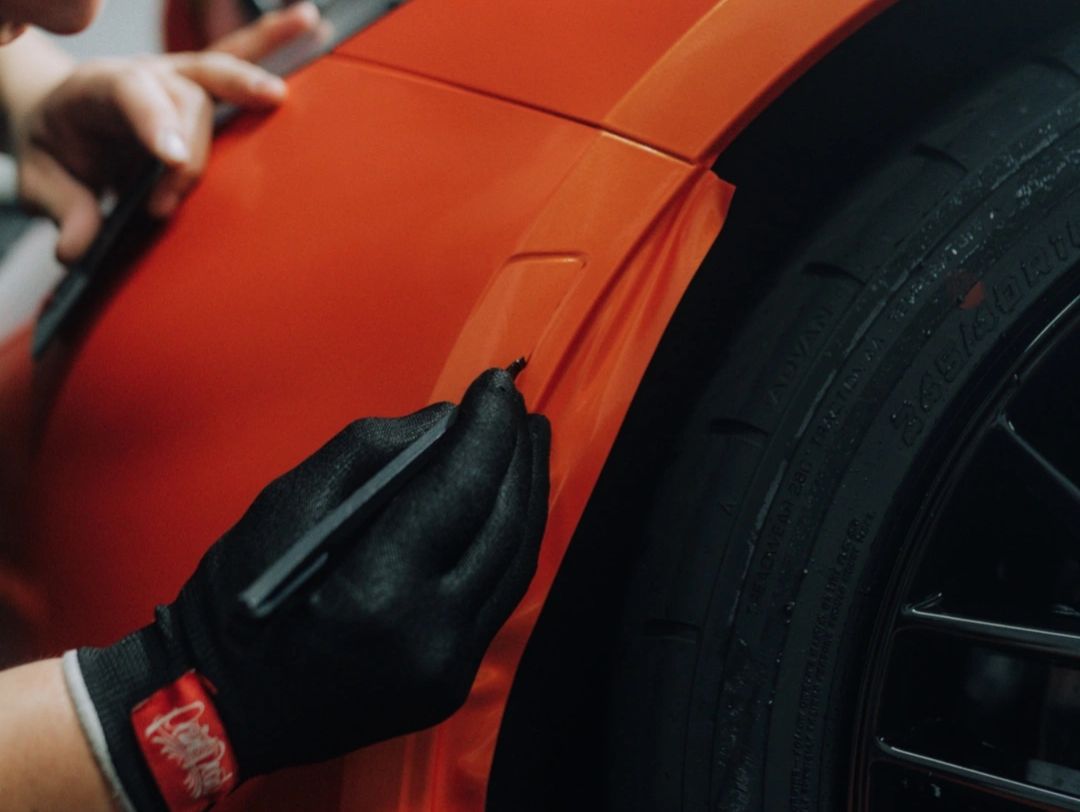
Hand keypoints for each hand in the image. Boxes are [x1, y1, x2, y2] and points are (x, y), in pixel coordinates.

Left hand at [14, 2, 319, 263]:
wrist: (62, 121)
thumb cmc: (58, 148)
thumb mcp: (43, 179)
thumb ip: (64, 210)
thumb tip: (78, 248)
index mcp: (98, 88)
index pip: (131, 94)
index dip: (155, 124)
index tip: (172, 162)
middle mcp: (143, 73)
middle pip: (184, 93)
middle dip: (194, 144)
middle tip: (179, 188)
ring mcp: (176, 75)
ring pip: (217, 68)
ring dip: (248, 81)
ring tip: (276, 94)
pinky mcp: (201, 85)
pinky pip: (240, 54)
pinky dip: (273, 41)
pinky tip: (309, 25)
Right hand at [67, 369, 550, 809]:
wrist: (222, 711)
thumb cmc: (234, 603)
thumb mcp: (285, 506)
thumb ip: (370, 452)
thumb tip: (446, 421)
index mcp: (376, 591)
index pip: (461, 489)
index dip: (487, 428)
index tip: (497, 383)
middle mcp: (428, 636)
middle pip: (504, 525)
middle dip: (517, 454)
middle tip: (517, 404)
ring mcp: (447, 668)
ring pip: (515, 562)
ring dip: (527, 493)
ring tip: (526, 440)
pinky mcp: (452, 681)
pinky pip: (500, 595)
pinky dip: (511, 539)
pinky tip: (510, 501)